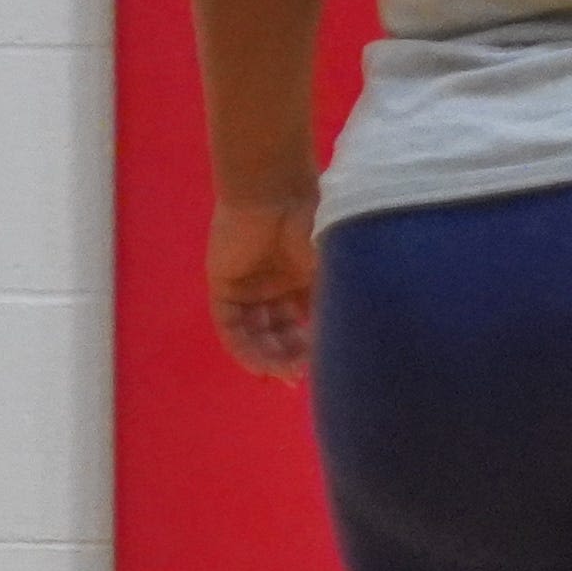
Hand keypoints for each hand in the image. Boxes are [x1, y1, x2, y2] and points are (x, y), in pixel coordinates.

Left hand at [206, 197, 319, 381]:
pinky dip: (243, 347)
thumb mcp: (334, 269)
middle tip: (300, 376)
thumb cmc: (313, 225)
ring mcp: (249, 285)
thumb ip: (334, 303)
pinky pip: (230, 325)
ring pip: (257, 331)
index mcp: (306, 277)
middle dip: (290, 356)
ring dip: (269, 355)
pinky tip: (259, 364)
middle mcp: (277, 284)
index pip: (309, 321)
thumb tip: (348, 343)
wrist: (276, 193)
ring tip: (283, 373)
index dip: (315, 347)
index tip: (326, 369)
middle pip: (281, 330)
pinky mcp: (224, 285)